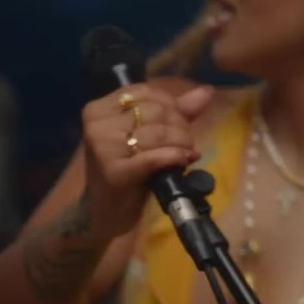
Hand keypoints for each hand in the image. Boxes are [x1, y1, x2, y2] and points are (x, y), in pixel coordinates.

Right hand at [80, 83, 214, 239]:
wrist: (103, 211)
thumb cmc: (126, 170)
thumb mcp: (145, 136)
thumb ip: (175, 111)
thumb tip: (206, 91)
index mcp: (99, 108)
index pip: (145, 92)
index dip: (171, 106)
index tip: (178, 124)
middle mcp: (97, 124)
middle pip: (154, 111)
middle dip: (179, 126)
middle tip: (185, 143)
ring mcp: (104, 148)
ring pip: (158, 133)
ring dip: (181, 143)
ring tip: (186, 153)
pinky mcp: (115, 172)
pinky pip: (155, 157)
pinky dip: (175, 157)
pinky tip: (184, 161)